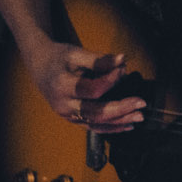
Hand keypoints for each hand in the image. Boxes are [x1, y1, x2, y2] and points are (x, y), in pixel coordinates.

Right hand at [21, 41, 145, 132]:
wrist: (40, 66)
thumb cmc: (59, 57)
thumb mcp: (76, 53)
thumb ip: (100, 60)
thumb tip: (123, 61)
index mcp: (62, 85)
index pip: (91, 89)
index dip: (110, 81)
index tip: (123, 69)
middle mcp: (63, 105)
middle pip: (96, 112)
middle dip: (121, 109)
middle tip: (141, 102)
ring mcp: (67, 115)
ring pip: (96, 123)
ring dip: (120, 121)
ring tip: (139, 116)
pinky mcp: (72, 120)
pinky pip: (94, 127)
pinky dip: (112, 128)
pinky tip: (127, 124)